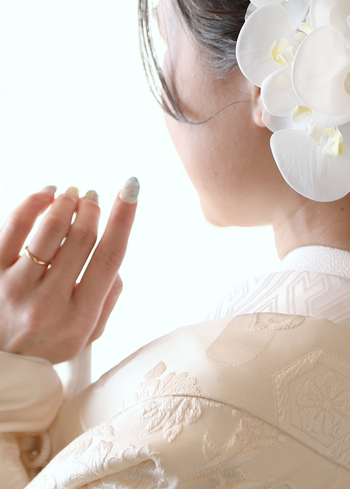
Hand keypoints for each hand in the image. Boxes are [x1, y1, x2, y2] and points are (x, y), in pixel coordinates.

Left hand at [0, 179, 138, 363]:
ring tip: (72, 195)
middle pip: (81, 238)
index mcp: (79, 317)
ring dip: (67, 203)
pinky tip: (45, 196)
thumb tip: (113, 252)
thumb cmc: (50, 342)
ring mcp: (16, 288)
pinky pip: (13, 227)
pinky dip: (32, 204)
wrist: (2, 364)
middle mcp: (48, 303)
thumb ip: (109, 296)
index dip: (124, 219)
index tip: (132, 189)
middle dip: (92, 208)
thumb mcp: (89, 332)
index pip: (110, 257)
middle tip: (93, 198)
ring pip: (50, 229)